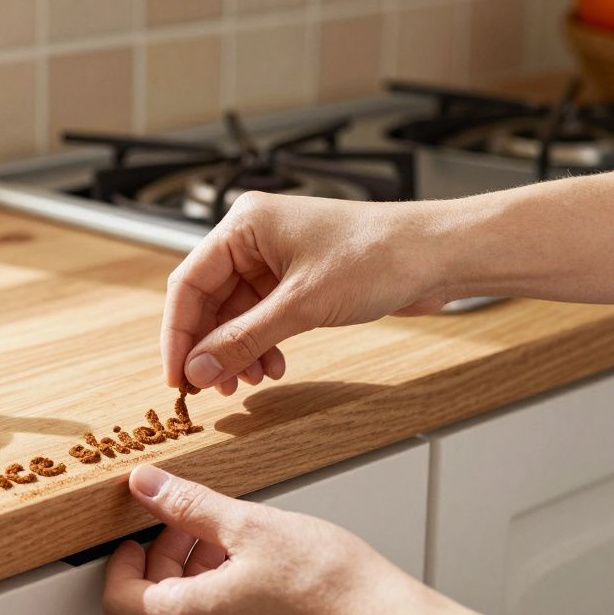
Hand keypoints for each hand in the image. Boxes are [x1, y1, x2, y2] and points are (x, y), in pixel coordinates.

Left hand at [101, 464, 421, 614]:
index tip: (139, 532)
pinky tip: (255, 577)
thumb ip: (189, 506)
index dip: (121, 558)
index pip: (117, 596)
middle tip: (190, 528)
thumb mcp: (250, 525)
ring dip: (191, 586)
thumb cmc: (330, 586)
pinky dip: (219, 610)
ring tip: (229, 546)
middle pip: (148, 614)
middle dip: (161, 565)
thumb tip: (148, 487)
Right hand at [163, 193, 449, 394]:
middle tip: (212, 389)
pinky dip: (262, 344)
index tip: (177, 377)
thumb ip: (243, 340)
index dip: (178, 334)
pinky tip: (273, 366)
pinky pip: (262, 317)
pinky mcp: (297, 279)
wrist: (435, 255)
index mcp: (245, 225)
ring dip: (238, 351)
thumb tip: (199, 370)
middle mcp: (254, 238)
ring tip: (249, 381)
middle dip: (211, 347)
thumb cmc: (377, 256)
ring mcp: (276, 259)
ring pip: (236, 314)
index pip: (189, 283)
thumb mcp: (301, 305)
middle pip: (209, 301)